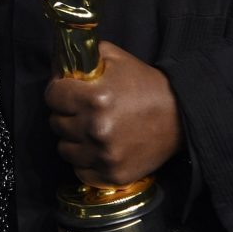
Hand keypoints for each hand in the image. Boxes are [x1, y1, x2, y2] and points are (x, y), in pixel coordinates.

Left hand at [43, 41, 182, 187]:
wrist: (180, 116)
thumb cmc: (145, 85)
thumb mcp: (115, 58)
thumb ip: (82, 57)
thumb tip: (56, 65)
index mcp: (95, 98)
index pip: (52, 96)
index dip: (58, 91)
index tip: (67, 92)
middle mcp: (97, 129)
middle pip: (56, 123)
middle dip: (66, 114)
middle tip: (82, 110)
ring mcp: (104, 155)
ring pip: (65, 149)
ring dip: (74, 139)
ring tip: (91, 130)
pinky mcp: (113, 175)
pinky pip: (80, 171)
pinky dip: (86, 162)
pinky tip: (98, 149)